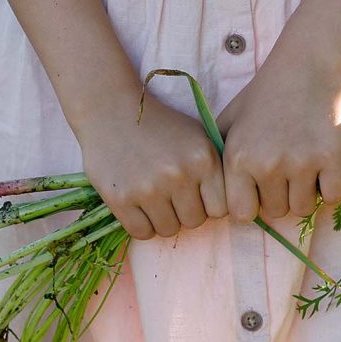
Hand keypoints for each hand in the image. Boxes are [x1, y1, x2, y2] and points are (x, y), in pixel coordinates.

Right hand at [73, 89, 228, 240]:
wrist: (110, 108)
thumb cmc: (159, 124)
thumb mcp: (196, 136)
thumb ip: (215, 169)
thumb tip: (231, 205)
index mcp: (204, 158)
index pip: (221, 208)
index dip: (208, 204)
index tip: (195, 194)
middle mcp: (179, 174)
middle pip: (195, 222)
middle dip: (184, 211)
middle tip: (169, 193)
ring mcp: (149, 188)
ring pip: (168, 230)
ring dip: (162, 219)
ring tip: (152, 196)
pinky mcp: (121, 199)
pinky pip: (142, 233)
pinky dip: (141, 224)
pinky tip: (137, 203)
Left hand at [216, 61, 340, 222]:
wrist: (306, 67)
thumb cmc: (264, 94)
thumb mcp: (229, 120)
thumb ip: (218, 156)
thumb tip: (213, 191)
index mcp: (238, 159)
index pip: (241, 214)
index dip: (251, 205)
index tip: (258, 191)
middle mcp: (267, 166)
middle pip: (275, 213)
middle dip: (280, 198)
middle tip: (285, 173)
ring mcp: (301, 164)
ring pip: (303, 209)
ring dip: (305, 195)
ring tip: (304, 171)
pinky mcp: (332, 159)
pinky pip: (332, 197)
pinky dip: (330, 188)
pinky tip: (324, 170)